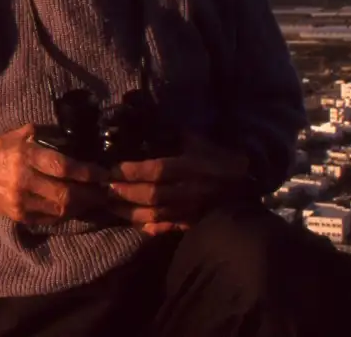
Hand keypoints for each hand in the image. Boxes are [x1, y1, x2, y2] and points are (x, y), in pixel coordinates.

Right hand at [0, 123, 111, 224]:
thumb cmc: (2, 149)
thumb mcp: (24, 133)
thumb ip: (50, 136)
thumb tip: (81, 141)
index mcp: (26, 156)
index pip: (63, 168)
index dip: (87, 173)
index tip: (104, 174)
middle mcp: (23, 181)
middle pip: (65, 194)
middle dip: (90, 194)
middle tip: (105, 191)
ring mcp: (20, 202)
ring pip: (60, 210)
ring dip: (82, 206)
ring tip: (95, 199)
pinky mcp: (19, 216)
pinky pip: (50, 219)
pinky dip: (67, 214)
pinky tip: (77, 206)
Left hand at [106, 135, 250, 235]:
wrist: (245, 182)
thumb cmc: (219, 156)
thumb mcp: (198, 140)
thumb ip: (173, 135)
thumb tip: (145, 123)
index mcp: (191, 166)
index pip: (157, 170)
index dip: (133, 171)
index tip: (114, 168)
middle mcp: (188, 189)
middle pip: (151, 194)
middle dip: (125, 192)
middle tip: (105, 188)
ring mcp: (189, 209)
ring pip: (154, 214)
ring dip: (129, 211)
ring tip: (111, 205)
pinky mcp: (191, 221)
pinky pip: (165, 227)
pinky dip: (147, 226)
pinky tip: (133, 221)